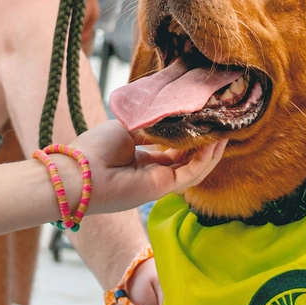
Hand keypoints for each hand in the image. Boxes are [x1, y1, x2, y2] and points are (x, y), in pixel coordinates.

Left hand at [71, 120, 226, 214]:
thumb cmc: (96, 148)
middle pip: (188, 160)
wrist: (81, 171)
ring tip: (224, 132)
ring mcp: (160, 181)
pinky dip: (204, 159)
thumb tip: (174, 117)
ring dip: (210, 152)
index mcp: (142, 160)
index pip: (173, 150)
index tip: (202, 120)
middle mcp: (154, 172)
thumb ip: (153, 126)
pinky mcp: (164, 187)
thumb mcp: (128, 128)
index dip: (189, 137)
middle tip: (220, 125)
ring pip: (195, 168)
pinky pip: (192, 173)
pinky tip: (214, 142)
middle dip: (205, 144)